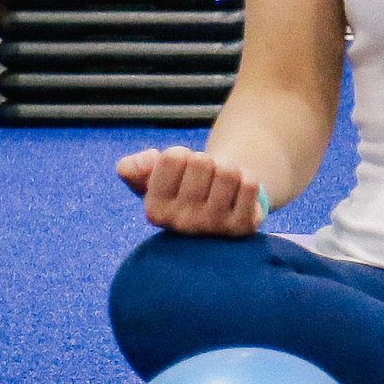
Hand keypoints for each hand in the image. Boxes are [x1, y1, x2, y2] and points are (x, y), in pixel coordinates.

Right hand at [116, 145, 267, 237]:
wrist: (219, 207)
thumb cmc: (183, 188)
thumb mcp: (153, 176)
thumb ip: (134, 168)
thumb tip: (136, 164)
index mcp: (154, 210)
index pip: (173, 157)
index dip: (181, 155)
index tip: (181, 171)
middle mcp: (181, 224)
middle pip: (201, 162)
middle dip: (206, 162)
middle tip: (204, 180)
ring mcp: (213, 228)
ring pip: (227, 172)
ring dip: (227, 169)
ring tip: (221, 186)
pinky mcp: (242, 227)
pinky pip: (250, 184)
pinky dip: (247, 179)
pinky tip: (238, 194)